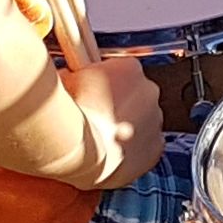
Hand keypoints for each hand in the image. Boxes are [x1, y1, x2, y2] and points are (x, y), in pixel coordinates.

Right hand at [63, 61, 164, 189]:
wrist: (77, 146)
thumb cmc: (70, 112)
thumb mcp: (66, 81)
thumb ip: (75, 76)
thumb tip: (69, 78)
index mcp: (130, 68)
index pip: (122, 72)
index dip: (105, 86)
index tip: (93, 97)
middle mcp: (149, 90)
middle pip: (136, 96)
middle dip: (119, 106)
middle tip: (97, 120)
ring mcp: (155, 119)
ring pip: (143, 122)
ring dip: (126, 129)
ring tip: (102, 141)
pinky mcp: (156, 147)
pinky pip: (147, 147)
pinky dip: (134, 151)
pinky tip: (114, 154)